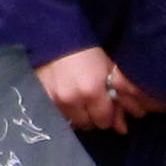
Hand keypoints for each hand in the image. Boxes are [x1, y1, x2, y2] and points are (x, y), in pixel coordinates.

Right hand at [36, 47, 165, 133]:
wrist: (53, 37)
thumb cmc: (86, 51)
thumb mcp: (109, 68)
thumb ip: (123, 94)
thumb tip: (124, 127)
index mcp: (92, 91)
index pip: (104, 121)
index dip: (108, 114)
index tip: (106, 106)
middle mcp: (72, 100)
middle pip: (88, 125)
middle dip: (94, 117)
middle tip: (93, 102)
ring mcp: (54, 101)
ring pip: (72, 123)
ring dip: (78, 116)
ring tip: (79, 101)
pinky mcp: (40, 99)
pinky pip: (57, 117)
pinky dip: (64, 112)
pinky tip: (66, 100)